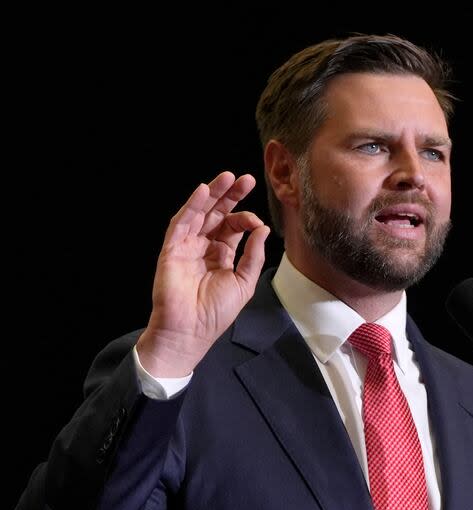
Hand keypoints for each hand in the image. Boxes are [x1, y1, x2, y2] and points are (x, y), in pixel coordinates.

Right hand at [136, 171, 269, 376]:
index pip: (233, 227)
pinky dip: (191, 206)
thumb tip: (262, 229)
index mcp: (221, 255)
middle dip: (230, 195)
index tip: (257, 221)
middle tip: (246, 179)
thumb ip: (253, 255)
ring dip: (212, 194)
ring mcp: (186, 247)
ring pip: (199, 213)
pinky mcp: (172, 250)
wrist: (190, 332)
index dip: (245, 218)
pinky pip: (181, 223)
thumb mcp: (243, 282)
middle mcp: (203, 247)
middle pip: (217, 214)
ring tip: (226, 177)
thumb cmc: (215, 313)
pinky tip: (202, 192)